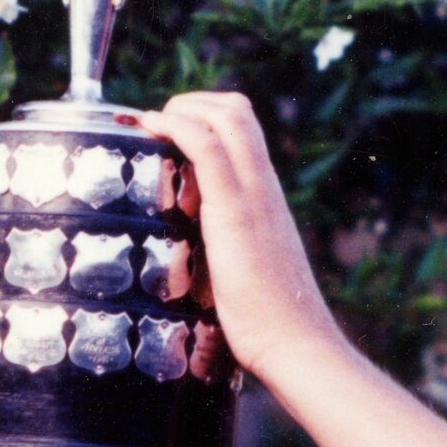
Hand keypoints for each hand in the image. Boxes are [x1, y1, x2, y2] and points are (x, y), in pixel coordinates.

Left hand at [141, 93, 341, 385]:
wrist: (296, 345)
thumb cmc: (268, 326)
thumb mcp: (242, 280)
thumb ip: (225, 263)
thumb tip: (198, 277)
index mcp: (266, 201)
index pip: (245, 133)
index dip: (207, 118)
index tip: (171, 134)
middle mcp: (264, 188)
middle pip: (239, 110)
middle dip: (193, 102)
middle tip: (158, 124)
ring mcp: (254, 196)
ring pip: (228, 117)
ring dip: (183, 106)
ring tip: (150, 122)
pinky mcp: (237, 212)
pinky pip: (209, 148)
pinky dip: (177, 126)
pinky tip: (150, 128)